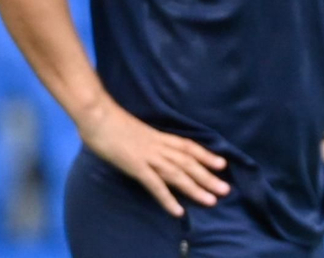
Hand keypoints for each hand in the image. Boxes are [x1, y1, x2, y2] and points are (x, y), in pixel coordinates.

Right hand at [77, 98, 228, 216]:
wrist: (97, 114)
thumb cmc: (111, 121)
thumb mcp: (134, 129)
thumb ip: (145, 139)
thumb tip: (148, 146)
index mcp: (159, 136)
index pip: (188, 146)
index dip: (206, 155)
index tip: (222, 164)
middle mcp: (159, 146)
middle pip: (188, 162)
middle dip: (208, 177)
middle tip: (226, 189)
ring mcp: (148, 156)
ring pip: (178, 174)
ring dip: (196, 188)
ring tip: (212, 200)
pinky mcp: (135, 165)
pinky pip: (155, 185)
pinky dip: (168, 198)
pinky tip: (178, 211)